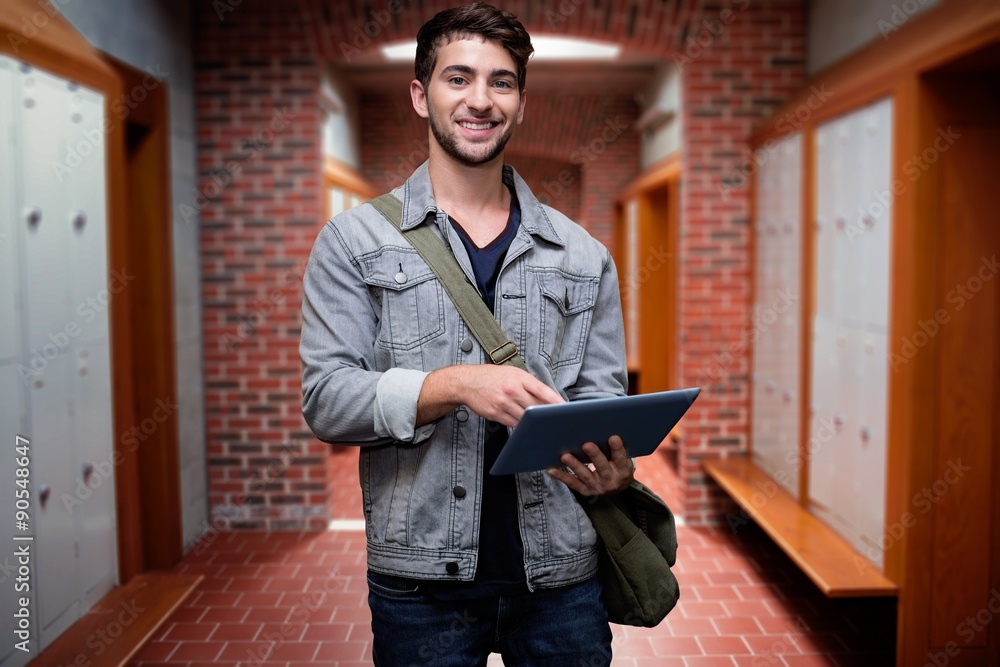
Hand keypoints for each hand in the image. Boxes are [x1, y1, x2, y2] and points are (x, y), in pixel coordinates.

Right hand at [416, 364, 562, 427]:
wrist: (467, 381)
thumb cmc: (492, 376)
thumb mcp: (512, 373)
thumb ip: (529, 384)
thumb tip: (547, 399)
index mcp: (519, 377)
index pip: (542, 390)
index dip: (556, 402)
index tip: (566, 409)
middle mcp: (511, 389)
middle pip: (535, 407)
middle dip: (546, 415)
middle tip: (557, 421)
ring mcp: (503, 402)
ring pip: (525, 418)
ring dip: (533, 423)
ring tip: (542, 426)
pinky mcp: (495, 413)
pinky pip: (513, 423)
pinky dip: (520, 425)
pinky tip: (525, 426)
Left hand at [546, 435, 633, 495]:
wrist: (617, 488)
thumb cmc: (617, 466)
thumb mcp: (622, 459)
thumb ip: (614, 448)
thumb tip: (600, 427)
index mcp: (622, 470)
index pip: (620, 458)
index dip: (617, 448)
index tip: (613, 437)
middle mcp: (610, 480)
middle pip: (602, 467)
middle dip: (594, 455)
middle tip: (586, 445)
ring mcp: (597, 486)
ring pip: (585, 475)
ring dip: (574, 465)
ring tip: (565, 456)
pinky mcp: (585, 490)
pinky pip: (572, 482)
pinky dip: (561, 476)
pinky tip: (552, 469)